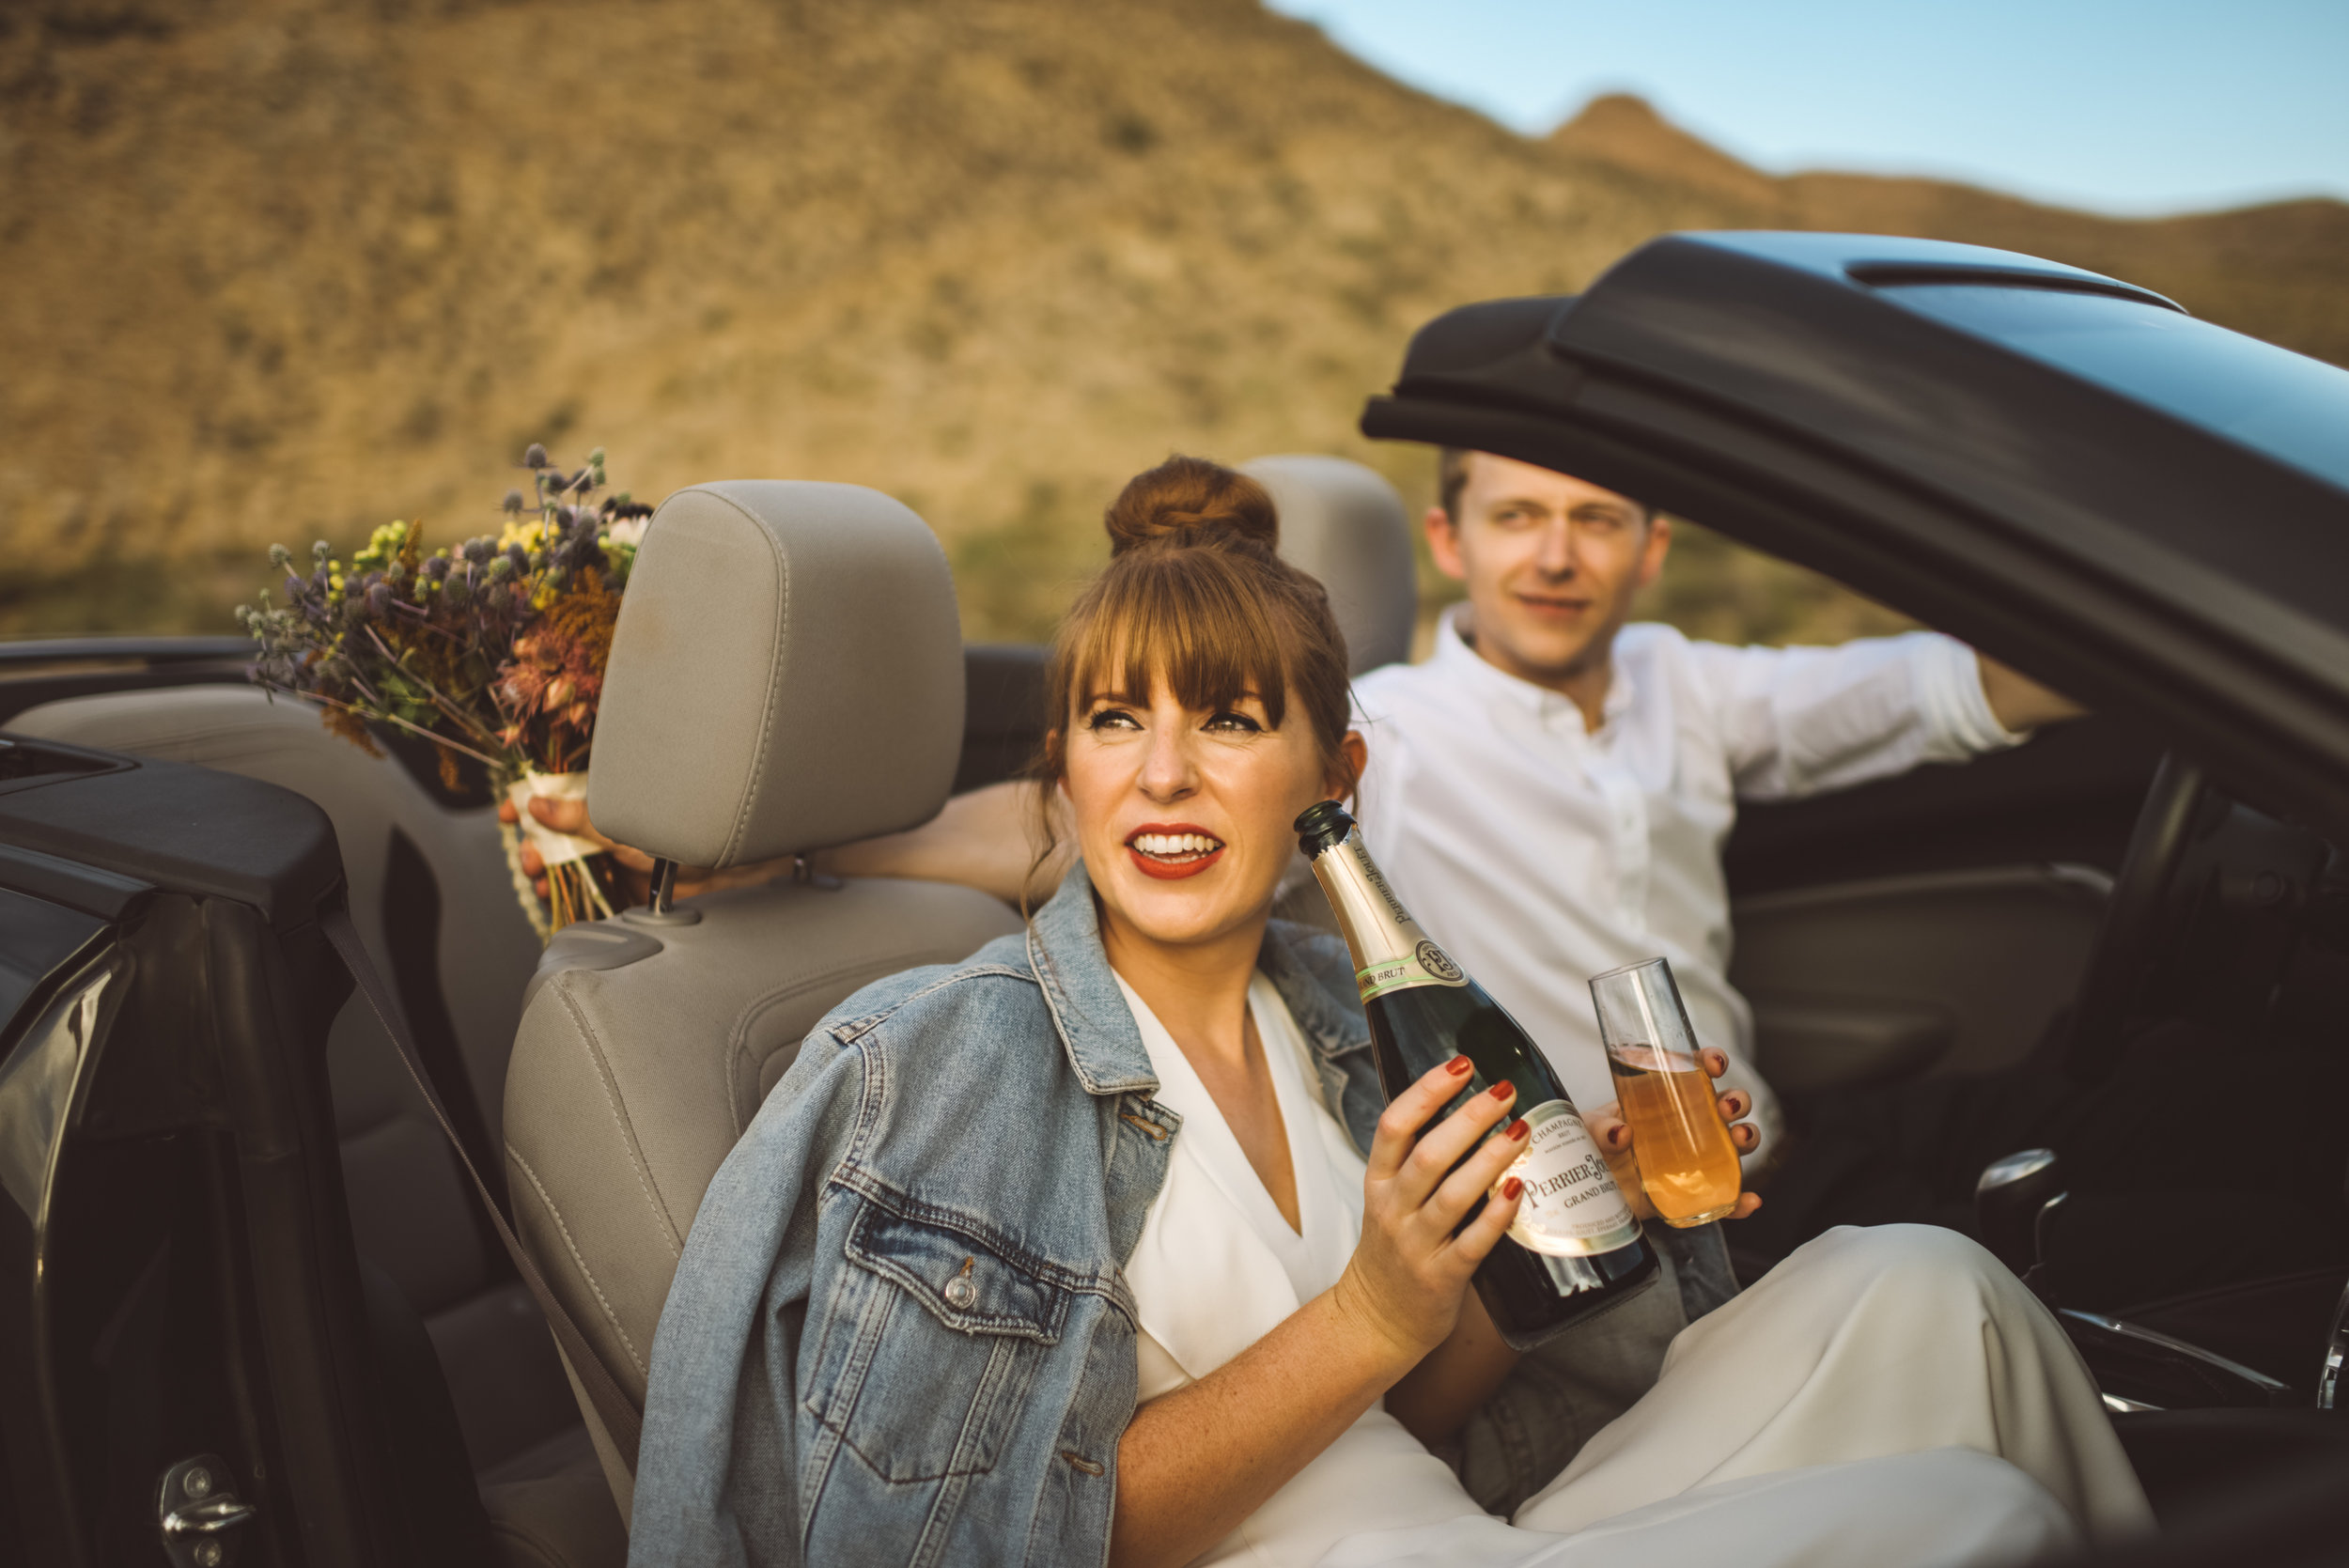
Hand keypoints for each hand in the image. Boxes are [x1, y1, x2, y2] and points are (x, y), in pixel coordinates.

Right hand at [497, 794, 718, 907]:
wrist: (714, 876)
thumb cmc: (680, 837)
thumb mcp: (621, 824)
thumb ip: (579, 816)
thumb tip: (537, 804)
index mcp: (605, 800)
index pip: (558, 794)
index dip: (529, 800)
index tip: (508, 811)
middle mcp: (602, 826)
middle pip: (550, 831)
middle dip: (531, 841)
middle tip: (528, 853)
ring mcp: (604, 855)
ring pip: (556, 860)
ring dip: (538, 867)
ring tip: (537, 874)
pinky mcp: (608, 885)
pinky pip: (571, 886)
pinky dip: (553, 890)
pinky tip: (547, 891)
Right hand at [1331, 1058, 1527, 1363]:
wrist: (1376, 1318)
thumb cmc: (1394, 1250)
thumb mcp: (1389, 1197)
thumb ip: (1418, 1158)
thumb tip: (1471, 1106)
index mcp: (1378, 1181)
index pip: (1394, 1125)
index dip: (1427, 1090)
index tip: (1461, 1064)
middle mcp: (1393, 1209)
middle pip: (1429, 1153)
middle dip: (1469, 1117)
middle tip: (1505, 1091)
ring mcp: (1416, 1244)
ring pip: (1452, 1194)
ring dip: (1489, 1158)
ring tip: (1521, 1130)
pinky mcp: (1441, 1277)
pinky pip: (1472, 1243)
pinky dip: (1496, 1215)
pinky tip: (1517, 1190)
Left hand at [1584, 1048, 1763, 1222]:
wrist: (1583, 1193)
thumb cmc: (1587, 1148)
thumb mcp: (1587, 1129)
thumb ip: (1598, 1128)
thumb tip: (1622, 1132)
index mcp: (1662, 1099)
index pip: (1695, 1072)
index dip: (1711, 1063)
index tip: (1714, 1064)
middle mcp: (1685, 1125)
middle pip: (1726, 1106)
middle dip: (1736, 1101)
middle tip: (1725, 1107)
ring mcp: (1692, 1159)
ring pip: (1735, 1145)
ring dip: (1746, 1138)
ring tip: (1739, 1139)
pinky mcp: (1690, 1194)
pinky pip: (1724, 1197)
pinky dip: (1740, 1201)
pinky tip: (1749, 1200)